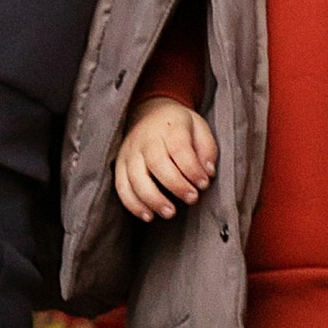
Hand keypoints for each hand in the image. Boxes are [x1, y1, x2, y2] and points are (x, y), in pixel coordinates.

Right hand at [115, 97, 217, 223]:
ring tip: (170, 213)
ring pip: (136, 178)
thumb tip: (208, 173)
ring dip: (152, 199)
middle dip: (176, 185)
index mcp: (169, 127)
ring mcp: (130, 152)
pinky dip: (133, 204)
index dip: (192, 169)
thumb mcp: (199, 127)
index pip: (179, 148)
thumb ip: (207, 149)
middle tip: (192, 199)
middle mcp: (146, 139)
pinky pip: (121, 186)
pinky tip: (148, 216)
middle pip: (157, 164)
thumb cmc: (179, 126)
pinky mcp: (119, 164)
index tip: (204, 183)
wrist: (149, 111)